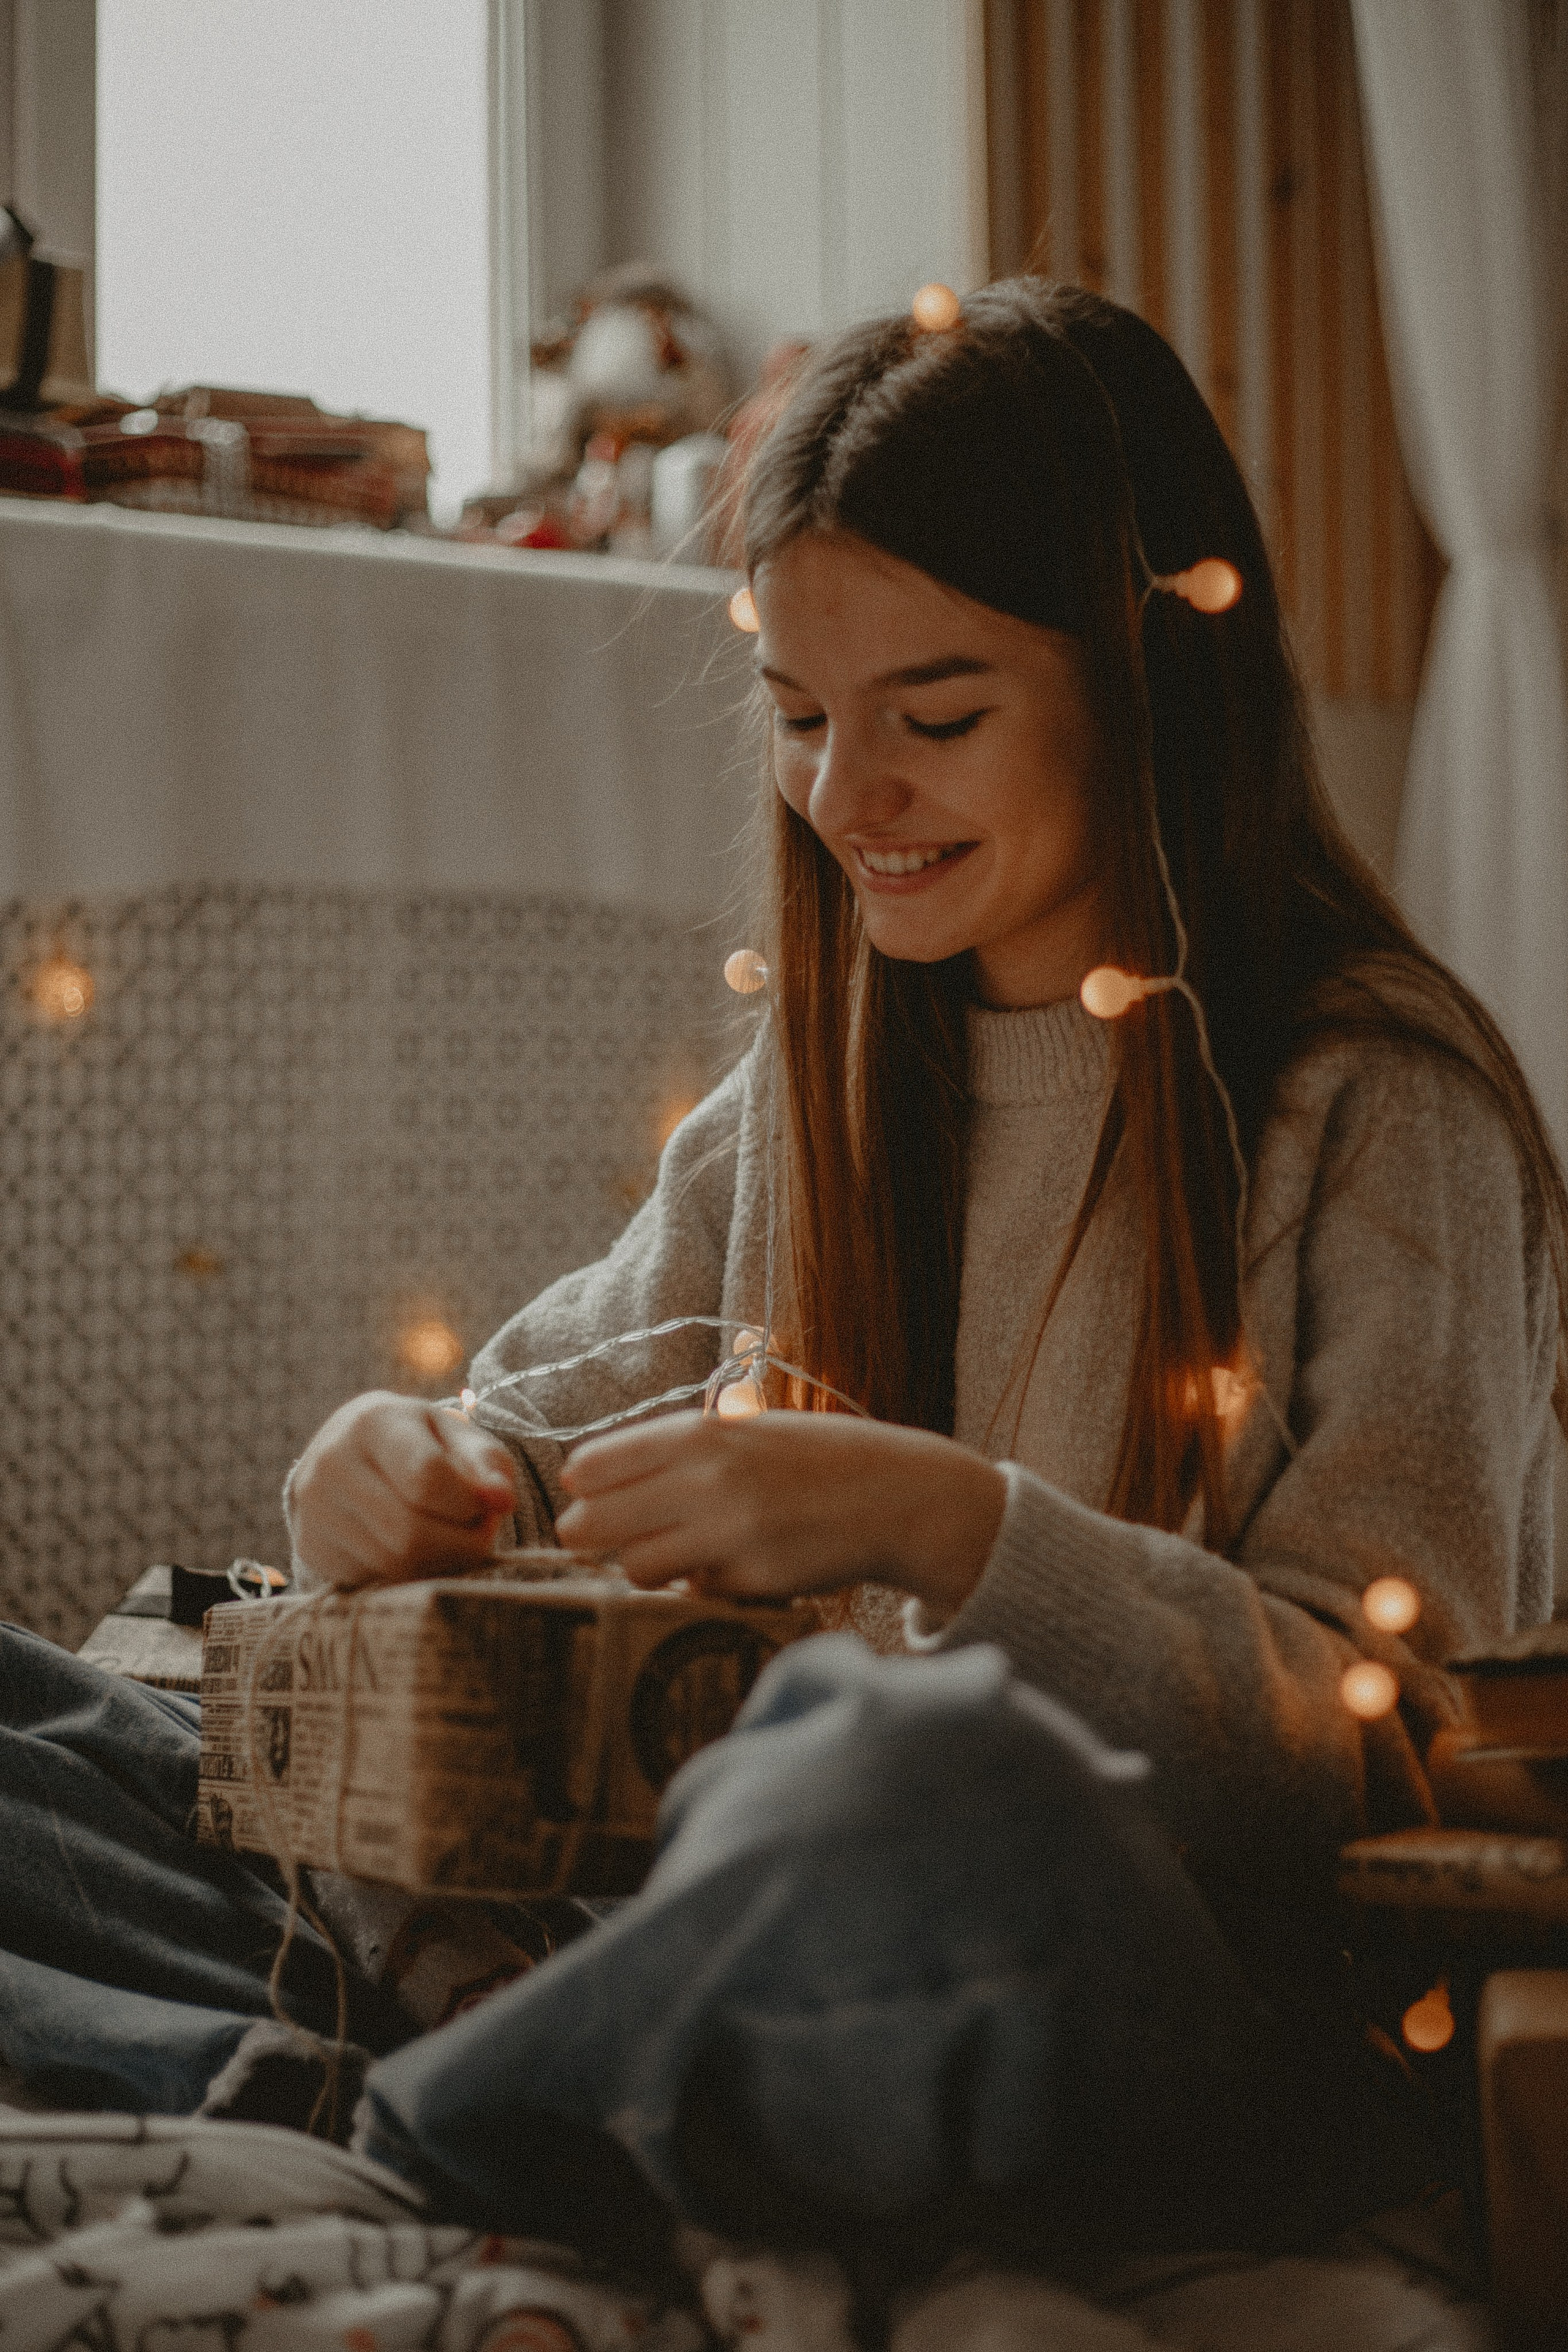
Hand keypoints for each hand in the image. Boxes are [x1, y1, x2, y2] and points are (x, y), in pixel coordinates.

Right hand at [288, 1390, 518, 1588]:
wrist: (348, 1453)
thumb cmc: (418, 1443)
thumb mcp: (458, 1439)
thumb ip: (488, 1465)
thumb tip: (502, 1501)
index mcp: (374, 1421)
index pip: (428, 1477)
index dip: (469, 1505)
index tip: (486, 1506)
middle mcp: (332, 1461)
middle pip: (411, 1533)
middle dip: (461, 1544)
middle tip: (479, 1533)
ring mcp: (314, 1507)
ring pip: (394, 1564)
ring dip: (440, 1563)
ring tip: (452, 1539)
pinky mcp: (311, 1545)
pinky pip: (375, 1579)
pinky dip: (409, 1574)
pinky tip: (416, 1550)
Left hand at [555, 1410, 1005, 1614]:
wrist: (897, 1494)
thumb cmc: (813, 1459)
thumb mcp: (745, 1432)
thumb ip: (677, 1452)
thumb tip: (590, 1479)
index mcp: (699, 1434)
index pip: (594, 1464)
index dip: (583, 1486)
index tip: (587, 1494)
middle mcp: (706, 1479)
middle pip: (594, 1522)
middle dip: (590, 1535)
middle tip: (603, 1537)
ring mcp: (729, 1533)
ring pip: (635, 1567)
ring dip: (645, 1566)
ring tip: (677, 1553)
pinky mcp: (753, 1579)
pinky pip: (695, 1591)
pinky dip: (703, 1584)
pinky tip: (737, 1564)